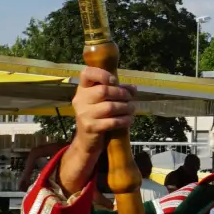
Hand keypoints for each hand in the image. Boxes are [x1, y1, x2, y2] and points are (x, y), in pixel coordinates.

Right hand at [55, 67, 135, 193]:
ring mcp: (84, 114)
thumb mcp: (104, 101)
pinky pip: (112, 121)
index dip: (102, 74)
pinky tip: (129, 120)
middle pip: (104, 91)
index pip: (86, 73)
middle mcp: (80, 100)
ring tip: (132, 109)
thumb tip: (133, 88)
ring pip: (110, 107)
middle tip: (130, 99)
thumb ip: (117, 91)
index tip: (114, 81)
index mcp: (82, 89)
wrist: (87, 140)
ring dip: (126, 108)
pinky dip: (124, 120)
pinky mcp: (90, 127)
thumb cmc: (98, 116)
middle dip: (122, 94)